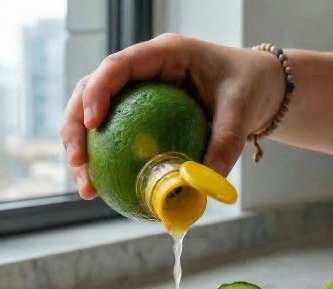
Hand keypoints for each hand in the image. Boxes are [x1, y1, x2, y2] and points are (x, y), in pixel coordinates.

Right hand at [60, 34, 284, 198]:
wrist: (257, 89)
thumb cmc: (248, 88)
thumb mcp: (242, 112)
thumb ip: (225, 144)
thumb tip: (202, 185)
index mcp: (163, 55)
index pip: (118, 66)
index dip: (97, 92)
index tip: (92, 124)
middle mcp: (143, 72)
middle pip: (89, 91)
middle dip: (75, 128)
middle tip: (80, 165)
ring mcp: (137, 95)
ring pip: (92, 117)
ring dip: (83, 151)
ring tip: (88, 188)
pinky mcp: (138, 117)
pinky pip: (113, 137)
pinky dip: (104, 162)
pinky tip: (104, 190)